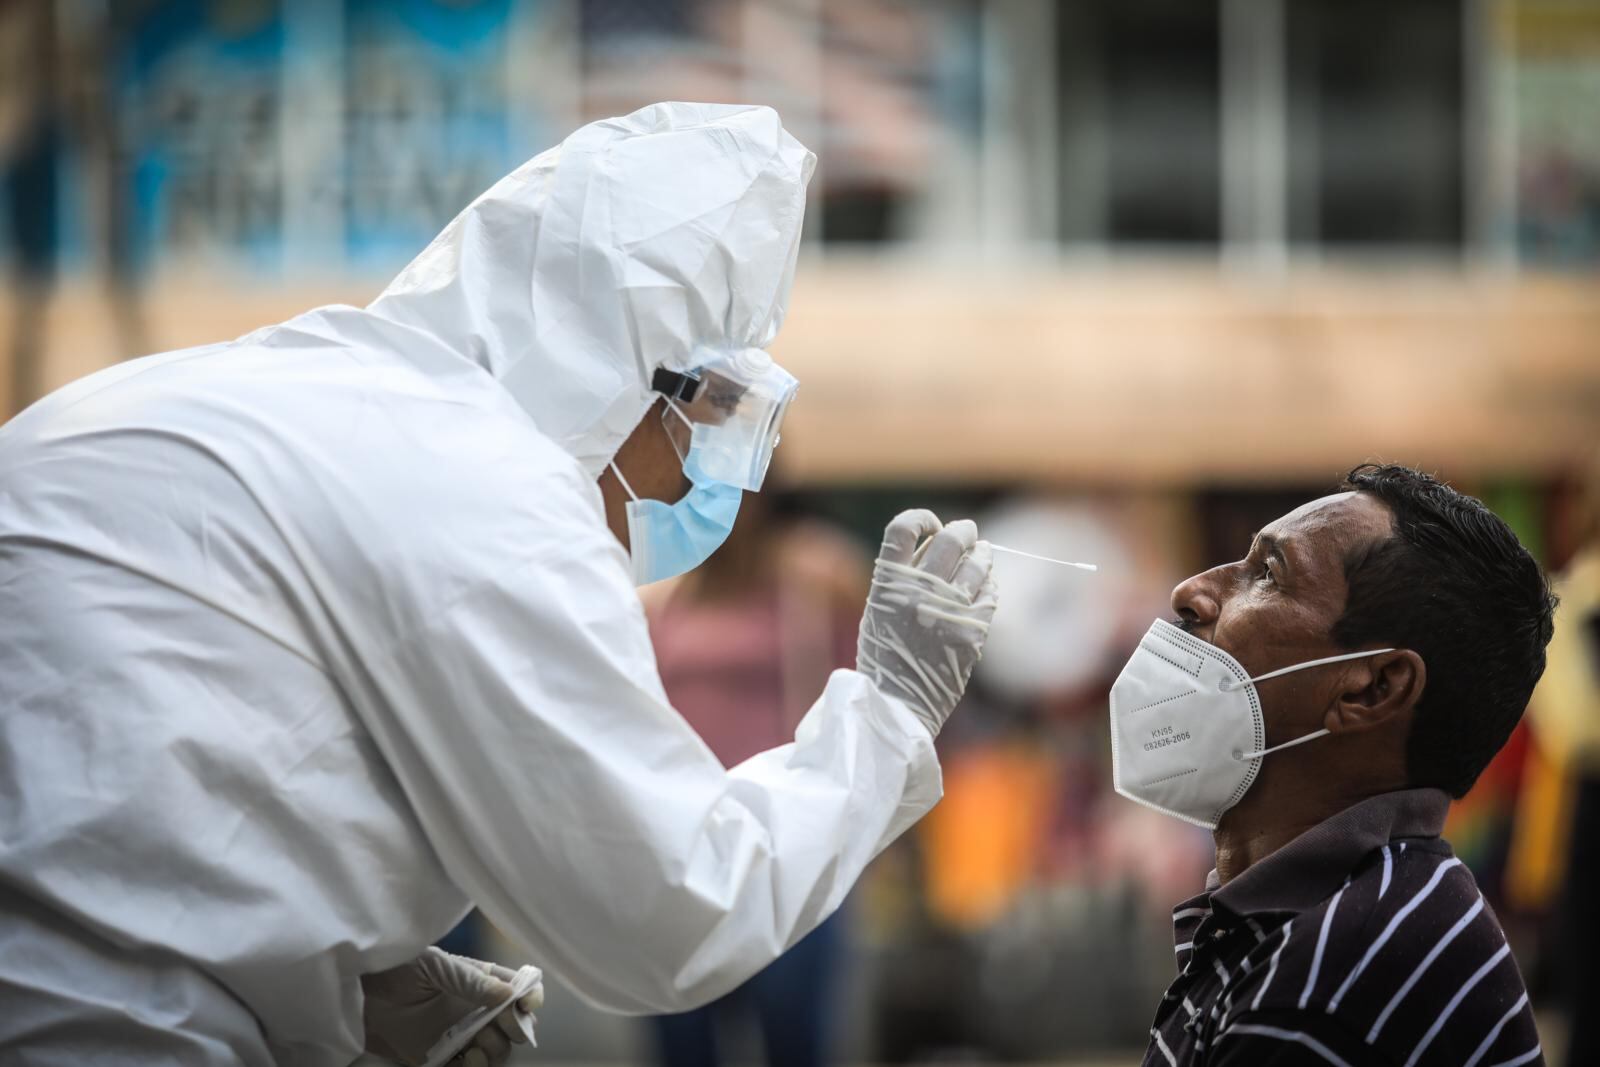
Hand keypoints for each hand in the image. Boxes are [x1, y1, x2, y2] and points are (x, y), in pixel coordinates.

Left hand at [362, 947, 542, 1066]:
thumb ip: (471, 982)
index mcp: (480, 982)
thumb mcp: (436, 966)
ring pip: (494, 1053)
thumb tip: (508, 994)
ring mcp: (459, 1036)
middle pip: (512, 1027)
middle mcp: (475, 1010)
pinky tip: (464, 1060)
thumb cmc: (398, 967)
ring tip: (477, 1049)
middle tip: (502, 1028)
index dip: (529, 998)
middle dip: (514, 1030)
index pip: (518, 990)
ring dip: (494, 1053)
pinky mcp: (439, 1058)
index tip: (528, 1005)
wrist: (359, 992)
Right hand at [856, 510, 997, 736]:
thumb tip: (935, 546)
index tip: (931, 525)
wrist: (896, 706)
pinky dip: (988, 586)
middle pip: (951, 538)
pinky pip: (990, 594)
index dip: (922, 518)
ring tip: (982, 554)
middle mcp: (920, 591)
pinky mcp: (973, 632)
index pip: (904, 527)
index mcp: (888, 584)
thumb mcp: (879, 610)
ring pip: (978, 562)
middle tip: (966, 533)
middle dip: (962, 531)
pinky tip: (984, 588)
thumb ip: (902, 579)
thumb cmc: (884, 658)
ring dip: (982, 554)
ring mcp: (949, 611)